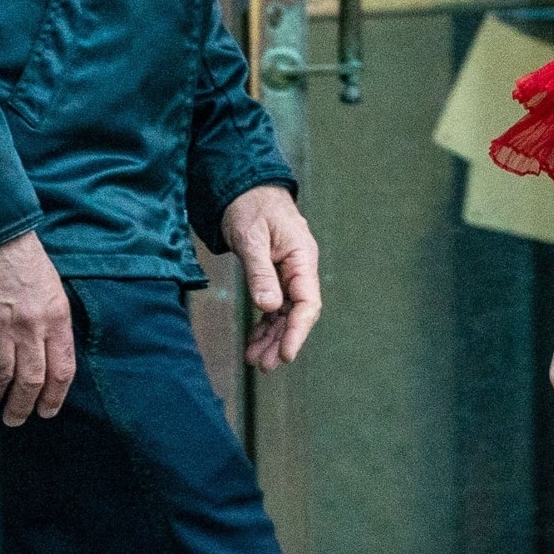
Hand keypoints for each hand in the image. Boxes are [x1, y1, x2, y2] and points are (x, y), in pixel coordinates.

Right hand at [0, 230, 75, 426]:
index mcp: (57, 318)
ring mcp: (1, 325)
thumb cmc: (26, 264)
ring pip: (1, 375)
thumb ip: (52, 324)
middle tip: (17, 419)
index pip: (62, 369)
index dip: (55, 396)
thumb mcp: (53, 291)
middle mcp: (31, 325)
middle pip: (31, 379)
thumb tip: (49, 359)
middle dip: (23, 406)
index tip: (47, 411)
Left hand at [222, 185, 322, 369]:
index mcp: (302, 257)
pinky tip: (254, 341)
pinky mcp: (275, 274)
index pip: (307, 302)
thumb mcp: (251, 238)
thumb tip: (269, 307)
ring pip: (285, 312)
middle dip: (282, 340)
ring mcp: (289, 272)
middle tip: (264, 365)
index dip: (298, 331)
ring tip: (255, 360)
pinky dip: (265, 323)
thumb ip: (260, 272)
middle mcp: (300, 267)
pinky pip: (275, 305)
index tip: (285, 354)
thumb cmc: (250, 206)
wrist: (245, 188)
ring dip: (272, 336)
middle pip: (298, 312)